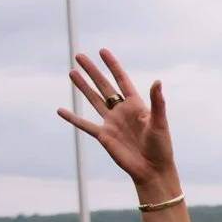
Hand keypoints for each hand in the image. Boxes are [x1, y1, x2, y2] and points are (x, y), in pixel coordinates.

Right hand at [55, 49, 175, 190]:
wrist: (152, 170)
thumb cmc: (161, 147)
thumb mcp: (160, 122)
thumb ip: (157, 102)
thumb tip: (157, 81)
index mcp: (136, 105)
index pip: (122, 80)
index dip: (112, 65)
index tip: (102, 51)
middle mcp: (122, 111)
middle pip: (104, 86)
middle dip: (92, 71)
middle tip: (79, 56)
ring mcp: (111, 123)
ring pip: (94, 100)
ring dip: (83, 87)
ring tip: (72, 72)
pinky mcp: (103, 136)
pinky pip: (85, 125)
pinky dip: (72, 118)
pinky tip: (60, 110)